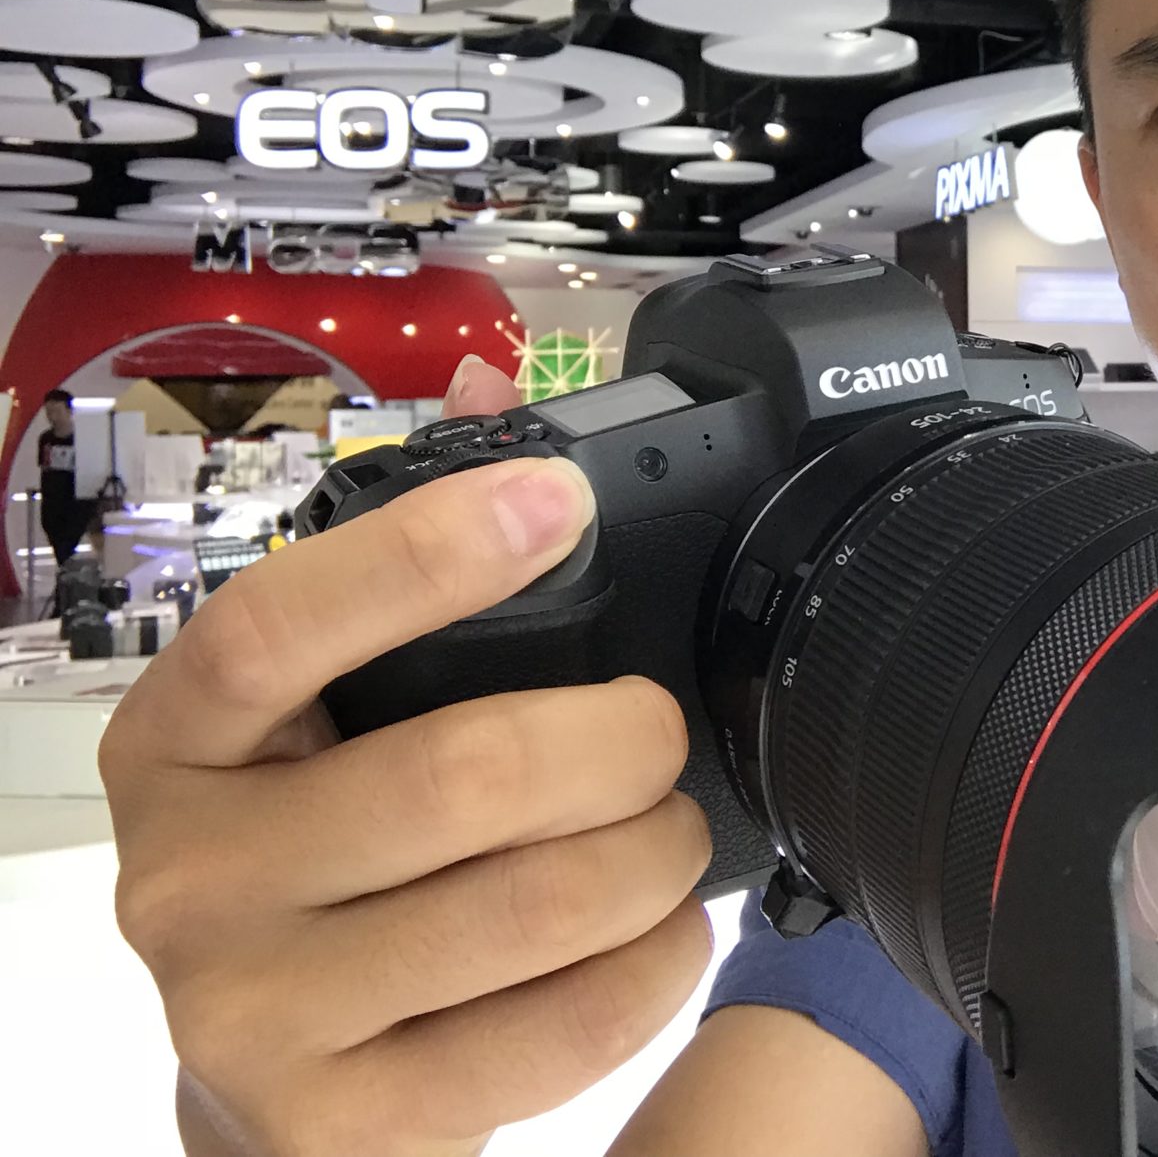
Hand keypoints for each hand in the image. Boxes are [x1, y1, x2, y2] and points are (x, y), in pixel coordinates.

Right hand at [102, 355, 714, 1156]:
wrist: (271, 1091)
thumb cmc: (310, 867)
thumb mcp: (310, 724)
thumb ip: (395, 574)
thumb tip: (486, 385)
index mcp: (180, 743)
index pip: (281, 623)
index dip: (426, 553)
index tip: (560, 500)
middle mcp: (189, 877)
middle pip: (462, 774)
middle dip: (621, 738)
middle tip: (657, 732)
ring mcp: (255, 1013)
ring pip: (535, 899)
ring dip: (654, 850)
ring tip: (668, 831)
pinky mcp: (346, 1122)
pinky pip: (564, 1022)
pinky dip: (654, 962)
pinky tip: (656, 928)